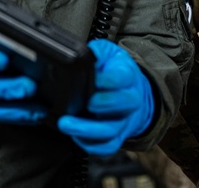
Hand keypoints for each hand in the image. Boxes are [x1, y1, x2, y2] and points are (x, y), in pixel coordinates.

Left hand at [57, 39, 154, 156]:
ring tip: (66, 124)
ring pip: (111, 130)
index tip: (94, 80)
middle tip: (84, 102)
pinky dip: (91, 145)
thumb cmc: (115, 71)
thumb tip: (81, 55)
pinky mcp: (118, 136)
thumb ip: (96, 52)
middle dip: (102, 104)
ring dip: (88, 129)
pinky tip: (75, 136)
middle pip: (122, 104)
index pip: (122, 78)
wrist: (132, 92)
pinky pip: (107, 146)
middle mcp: (130, 100)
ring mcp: (124, 120)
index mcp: (129, 76)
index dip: (108, 80)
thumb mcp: (109, 54)